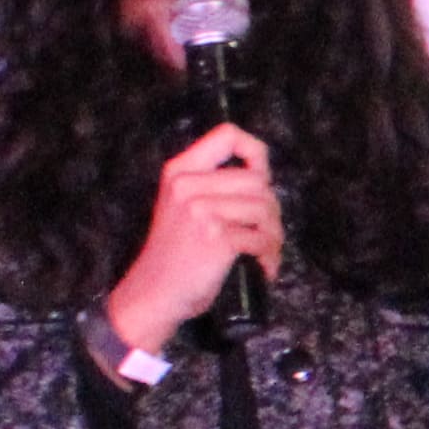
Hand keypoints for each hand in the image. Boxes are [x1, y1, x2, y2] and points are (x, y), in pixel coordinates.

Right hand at [105, 125, 281, 353]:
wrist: (153, 293)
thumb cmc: (174, 254)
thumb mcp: (182, 207)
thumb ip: (212, 186)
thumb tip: (264, 178)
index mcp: (180, 171)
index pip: (227, 135)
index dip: (255, 152)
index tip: (263, 177)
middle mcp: (188, 185)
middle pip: (258, 180)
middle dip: (272, 210)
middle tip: (267, 234)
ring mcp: (202, 210)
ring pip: (265, 209)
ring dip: (275, 236)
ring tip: (266, 253)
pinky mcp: (217, 237)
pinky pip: (262, 239)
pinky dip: (269, 257)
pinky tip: (261, 268)